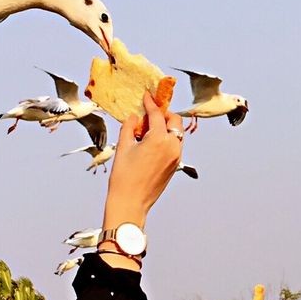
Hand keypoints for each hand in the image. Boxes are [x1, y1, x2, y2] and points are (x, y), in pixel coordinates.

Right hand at [102, 91, 182, 231]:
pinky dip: (167, 138)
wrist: (130, 204)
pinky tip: (152, 142)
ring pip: (176, 133)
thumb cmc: (124, 177)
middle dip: (163, 113)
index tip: (147, 95)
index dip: (150, 103)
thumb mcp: (123, 147)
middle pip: (174, 120)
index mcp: (159, 139)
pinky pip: (175, 145)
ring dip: (166, 126)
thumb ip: (129, 127)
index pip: (157, 114)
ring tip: (148, 128)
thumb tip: (134, 117)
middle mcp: (172, 146)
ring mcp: (176, 157)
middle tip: (149, 112)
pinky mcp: (175, 166)